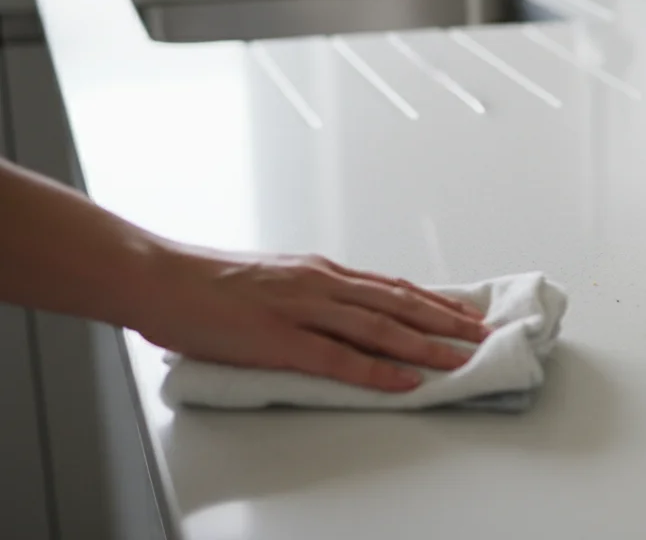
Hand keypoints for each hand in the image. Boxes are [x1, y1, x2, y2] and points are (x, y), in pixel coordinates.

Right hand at [131, 246, 489, 391]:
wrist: (159, 276)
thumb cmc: (207, 282)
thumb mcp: (271, 280)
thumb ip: (307, 295)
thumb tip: (339, 313)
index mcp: (318, 270)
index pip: (390, 286)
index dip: (432, 300)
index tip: (463, 312)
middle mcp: (320, 283)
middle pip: (398, 303)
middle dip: (445, 320)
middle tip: (482, 334)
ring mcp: (302, 309)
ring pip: (380, 327)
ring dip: (426, 344)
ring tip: (460, 358)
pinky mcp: (280, 338)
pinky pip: (339, 358)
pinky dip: (377, 370)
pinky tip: (404, 380)